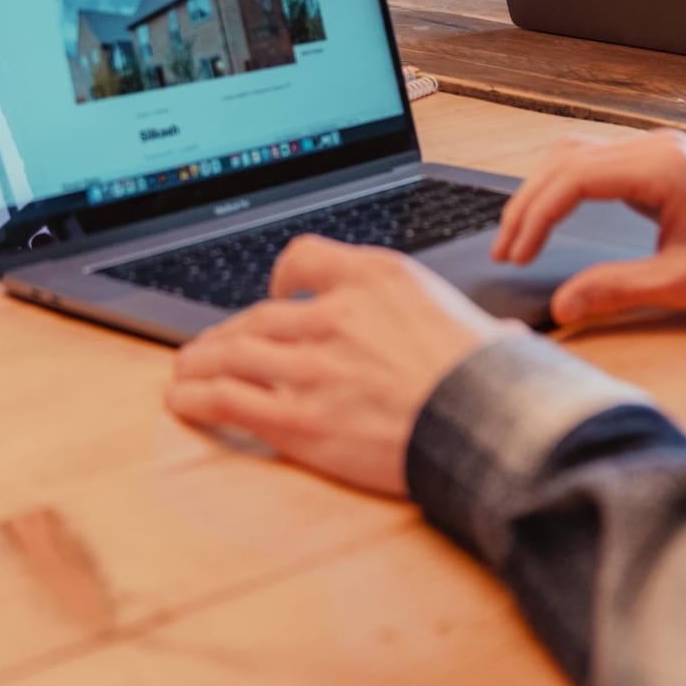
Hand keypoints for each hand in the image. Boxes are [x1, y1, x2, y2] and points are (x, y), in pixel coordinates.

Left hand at [166, 235, 510, 496]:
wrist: (490, 429)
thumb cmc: (493, 381)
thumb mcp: (477, 323)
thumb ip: (462, 325)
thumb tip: (503, 337)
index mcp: (376, 277)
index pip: (304, 257)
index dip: (281, 277)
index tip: (276, 292)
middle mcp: (334, 313)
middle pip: (260, 314)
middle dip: (230, 331)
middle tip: (213, 344)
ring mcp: (311, 365)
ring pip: (233, 353)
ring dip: (201, 361)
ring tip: (185, 370)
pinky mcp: (299, 418)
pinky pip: (228, 399)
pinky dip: (197, 397)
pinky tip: (182, 399)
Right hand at [492, 129, 685, 325]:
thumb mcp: (683, 284)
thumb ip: (617, 289)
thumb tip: (562, 305)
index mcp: (660, 168)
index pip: (573, 178)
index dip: (536, 216)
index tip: (515, 254)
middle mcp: (653, 147)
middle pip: (564, 160)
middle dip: (528, 205)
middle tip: (505, 250)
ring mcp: (655, 148)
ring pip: (574, 154)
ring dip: (542, 191)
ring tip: (519, 236)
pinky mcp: (657, 159)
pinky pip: (595, 161)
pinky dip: (565, 186)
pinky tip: (552, 216)